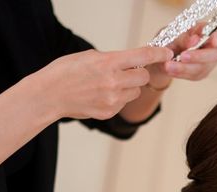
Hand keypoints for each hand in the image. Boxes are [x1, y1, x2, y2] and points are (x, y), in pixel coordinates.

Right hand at [39, 46, 172, 119]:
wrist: (50, 95)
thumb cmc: (66, 72)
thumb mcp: (90, 56)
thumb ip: (112, 59)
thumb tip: (130, 62)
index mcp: (108, 63)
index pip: (142, 56)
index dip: (158, 54)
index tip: (167, 53)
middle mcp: (113, 82)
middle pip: (143, 77)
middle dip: (139, 72)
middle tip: (129, 71)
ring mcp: (111, 100)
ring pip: (135, 92)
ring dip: (129, 86)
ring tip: (110, 84)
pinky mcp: (108, 113)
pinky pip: (123, 103)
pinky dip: (118, 98)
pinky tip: (102, 95)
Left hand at [146, 24, 216, 88]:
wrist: (164, 54)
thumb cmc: (172, 39)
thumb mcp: (174, 34)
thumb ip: (184, 37)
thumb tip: (194, 40)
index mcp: (208, 32)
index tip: (214, 41)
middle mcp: (212, 49)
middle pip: (214, 55)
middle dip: (198, 56)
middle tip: (182, 56)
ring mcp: (208, 64)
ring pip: (202, 68)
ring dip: (184, 68)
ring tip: (168, 65)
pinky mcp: (200, 74)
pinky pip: (193, 76)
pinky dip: (180, 73)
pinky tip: (170, 70)